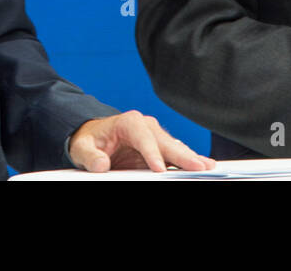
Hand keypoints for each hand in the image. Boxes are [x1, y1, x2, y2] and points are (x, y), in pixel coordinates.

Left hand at [68, 111, 215, 172]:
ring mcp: (156, 137)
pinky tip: (203, 166)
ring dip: (191, 157)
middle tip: (197, 167)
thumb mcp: (82, 148)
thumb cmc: (89, 141)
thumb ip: (90, 156)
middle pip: (166, 141)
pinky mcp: (160, 149)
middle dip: (182, 154)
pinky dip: (188, 161)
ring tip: (207, 167)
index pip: (143, 137)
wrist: (95, 138)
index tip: (158, 169)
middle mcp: (146, 127)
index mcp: (129, 122)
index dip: (151, 153)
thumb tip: (101, 165)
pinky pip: (176, 155)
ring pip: (175, 148)